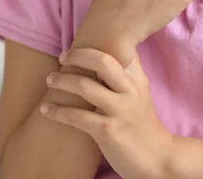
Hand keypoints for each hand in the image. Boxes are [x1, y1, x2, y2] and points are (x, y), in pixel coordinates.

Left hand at [41, 46, 173, 178]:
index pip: (117, 51)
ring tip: (50, 79)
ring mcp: (119, 110)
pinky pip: (77, 117)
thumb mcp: (140, 92)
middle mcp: (130, 91)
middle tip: (62, 57)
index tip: (75, 47)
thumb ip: (128, 72)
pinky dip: (58, 111)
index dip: (93, 45)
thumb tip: (113, 50)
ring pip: (85, 87)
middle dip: (78, 56)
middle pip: (102, 62)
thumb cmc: (142, 122)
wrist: (156, 156)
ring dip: (62, 81)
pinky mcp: (108, 131)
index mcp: (136, 79)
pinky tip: (47, 109)